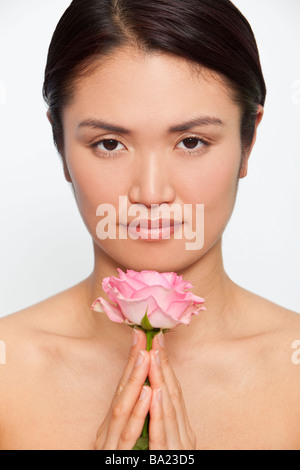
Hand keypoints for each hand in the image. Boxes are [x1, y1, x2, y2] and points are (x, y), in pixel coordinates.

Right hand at [94, 329, 151, 449]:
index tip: (141, 336)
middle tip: (142, 336)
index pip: (123, 388)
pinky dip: (138, 413)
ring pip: (122, 409)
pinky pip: (128, 435)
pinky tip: (148, 394)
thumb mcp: (123, 439)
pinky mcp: (116, 458)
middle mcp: (107, 431)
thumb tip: (145, 390)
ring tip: (146, 355)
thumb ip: (130, 419)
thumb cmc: (120, 460)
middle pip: (121, 392)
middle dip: (133, 362)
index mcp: (111, 425)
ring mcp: (110, 445)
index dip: (132, 361)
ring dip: (135, 380)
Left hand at [148, 332, 196, 449]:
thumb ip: (162, 420)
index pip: (174, 391)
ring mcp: (178, 447)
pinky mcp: (168, 459)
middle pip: (173, 394)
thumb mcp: (167, 440)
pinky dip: (156, 413)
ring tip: (153, 356)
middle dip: (162, 365)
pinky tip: (153, 394)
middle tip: (154, 339)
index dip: (165, 365)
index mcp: (183, 429)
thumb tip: (154, 390)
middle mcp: (184, 435)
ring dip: (159, 380)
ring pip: (168, 409)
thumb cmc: (165, 460)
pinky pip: (160, 435)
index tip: (156, 341)